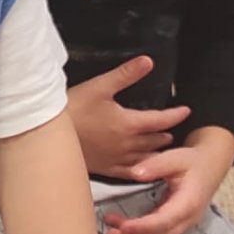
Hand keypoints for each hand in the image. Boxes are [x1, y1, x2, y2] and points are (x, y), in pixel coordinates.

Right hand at [67, 57, 191, 178]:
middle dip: (165, 133)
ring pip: (145, 157)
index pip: (160, 120)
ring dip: (157, 151)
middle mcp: (127, 144)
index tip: (185, 110)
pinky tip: (143, 169)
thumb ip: (126, 74)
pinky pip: (129, 172)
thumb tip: (149, 61)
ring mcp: (116, 158)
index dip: (175, 114)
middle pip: (155, 140)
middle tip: (172, 129)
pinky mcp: (104, 168)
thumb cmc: (73, 108)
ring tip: (163, 147)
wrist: (47, 134)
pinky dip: (141, 169)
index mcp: (129, 123)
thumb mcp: (100, 86)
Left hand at [102, 134, 233, 233]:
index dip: (143, 227)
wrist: (211, 165)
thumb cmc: (192, 161)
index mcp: (189, 202)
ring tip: (111, 233)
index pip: (165, 221)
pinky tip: (122, 230)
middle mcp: (188, 218)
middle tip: (110, 233)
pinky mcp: (177, 223)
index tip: (123, 226)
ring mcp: (184, 223)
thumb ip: (156, 165)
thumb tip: (136, 173)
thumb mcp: (176, 157)